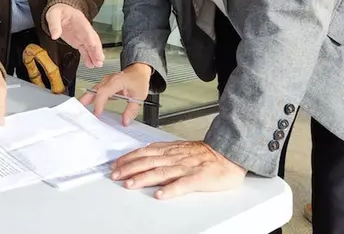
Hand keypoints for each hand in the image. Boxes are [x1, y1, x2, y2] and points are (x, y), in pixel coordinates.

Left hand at [45, 3, 103, 67]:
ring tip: (97, 64)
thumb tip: (55, 35)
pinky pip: (85, 50)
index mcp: (80, 21)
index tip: (95, 48)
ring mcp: (82, 36)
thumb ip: (54, 24)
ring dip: (95, 55)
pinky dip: (88, 57)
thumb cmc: (59, 11)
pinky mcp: (79, 42)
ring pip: (91, 46)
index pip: (88, 31)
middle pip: (93, 40)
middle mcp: (84, 29)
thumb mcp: (53, 14)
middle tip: (99, 60)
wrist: (60, 11)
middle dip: (97, 50)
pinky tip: (91, 64)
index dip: (92, 40)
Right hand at [78, 62, 151, 124]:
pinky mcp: (105, 85)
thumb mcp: (139, 96)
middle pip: (94, 90)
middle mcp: (108, 80)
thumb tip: (125, 121)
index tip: (97, 113)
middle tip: (78, 110)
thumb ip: (131, 110)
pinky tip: (89, 106)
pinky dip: (92, 99)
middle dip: (85, 100)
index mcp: (116, 81)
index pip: (103, 92)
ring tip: (81, 110)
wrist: (139, 70)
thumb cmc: (139, 79)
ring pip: (93, 90)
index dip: (99, 103)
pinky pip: (97, 92)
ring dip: (87, 99)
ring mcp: (106, 82)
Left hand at [109, 141, 246, 198]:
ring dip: (144, 178)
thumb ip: (163, 153)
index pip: (145, 152)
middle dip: (130, 168)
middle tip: (115, 175)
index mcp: (170, 150)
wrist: (228, 154)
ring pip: (161, 172)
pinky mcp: (199, 178)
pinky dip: (171, 189)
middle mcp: (175, 158)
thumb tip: (144, 157)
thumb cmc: (204, 154)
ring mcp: (186, 167)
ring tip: (130, 184)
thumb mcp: (180, 149)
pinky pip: (183, 184)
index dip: (129, 158)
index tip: (116, 165)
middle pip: (148, 162)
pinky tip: (160, 195)